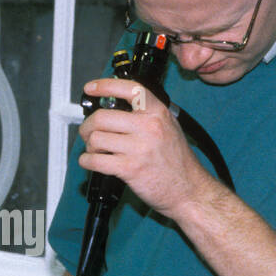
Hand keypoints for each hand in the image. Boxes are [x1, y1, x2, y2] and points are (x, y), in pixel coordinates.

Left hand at [78, 77, 210, 219]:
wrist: (189, 189)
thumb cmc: (177, 161)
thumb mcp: (168, 126)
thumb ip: (146, 114)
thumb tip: (116, 106)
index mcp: (157, 113)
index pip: (129, 89)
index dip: (105, 86)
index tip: (91, 88)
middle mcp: (148, 127)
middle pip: (101, 117)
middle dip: (87, 126)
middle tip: (88, 133)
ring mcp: (139, 148)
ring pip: (95, 139)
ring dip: (89, 146)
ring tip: (96, 151)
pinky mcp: (129, 169)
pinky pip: (95, 161)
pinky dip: (87, 161)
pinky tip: (91, 162)